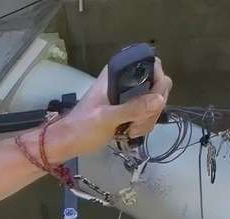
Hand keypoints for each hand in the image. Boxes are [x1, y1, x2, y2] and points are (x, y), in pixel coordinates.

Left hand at [57, 58, 172, 154]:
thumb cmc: (82, 127)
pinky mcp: (130, 108)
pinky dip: (144, 124)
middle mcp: (126, 80)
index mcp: (118, 73)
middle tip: (136, 123)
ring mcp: (129, 94)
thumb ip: (132, 108)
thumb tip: (160, 99)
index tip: (153, 103)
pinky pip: (148, 113)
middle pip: (158, 86)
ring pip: (155, 102)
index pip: (152, 65)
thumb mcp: (106, 118)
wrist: (69, 142)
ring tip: (130, 130)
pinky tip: (131, 132)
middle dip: (153, 107)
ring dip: (148, 119)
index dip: (158, 83)